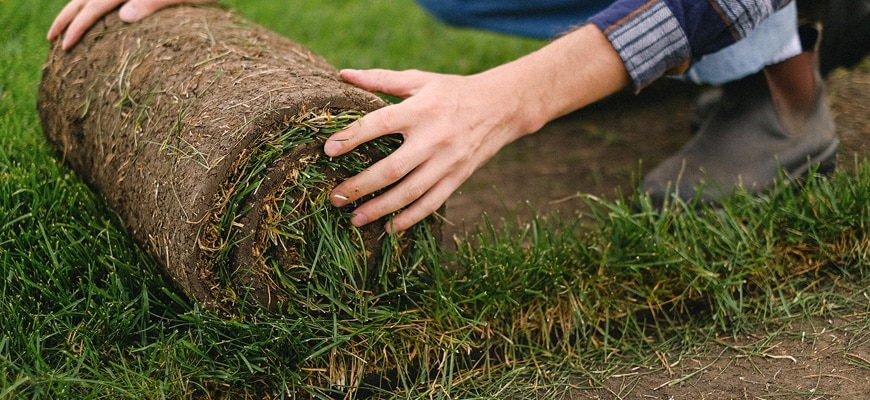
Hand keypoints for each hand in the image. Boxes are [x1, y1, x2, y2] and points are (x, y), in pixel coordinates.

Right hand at [47, 0, 216, 49]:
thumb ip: (157, 1)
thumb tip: (124, 16)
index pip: (96, 5)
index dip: (79, 25)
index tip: (65, 46)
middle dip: (67, 18)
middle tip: (52, 40)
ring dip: (75, 9)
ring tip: (64, 29)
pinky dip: (94, 4)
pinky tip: (91, 16)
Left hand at [324, 68, 540, 232]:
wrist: (502, 107)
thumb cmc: (452, 91)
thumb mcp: (419, 79)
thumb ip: (381, 79)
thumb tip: (344, 74)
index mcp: (420, 110)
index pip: (379, 124)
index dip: (352, 137)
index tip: (328, 150)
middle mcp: (433, 138)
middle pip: (391, 169)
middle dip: (359, 186)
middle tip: (334, 196)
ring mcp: (447, 162)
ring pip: (409, 192)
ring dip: (380, 208)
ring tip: (355, 218)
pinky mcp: (457, 177)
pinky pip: (431, 203)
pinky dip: (410, 218)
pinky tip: (389, 227)